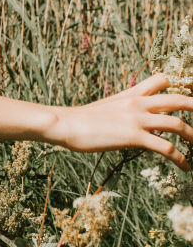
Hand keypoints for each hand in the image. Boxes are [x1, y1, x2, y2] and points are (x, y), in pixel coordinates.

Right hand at [50, 74, 191, 170]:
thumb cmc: (82, 119)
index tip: (189, 95)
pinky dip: (181, 158)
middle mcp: (138, 102)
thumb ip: (125, 107)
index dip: (180, 86)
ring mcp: (137, 119)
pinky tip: (186, 167)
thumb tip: (131, 115)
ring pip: (178, 123)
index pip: (163, 79)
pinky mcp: (134, 136)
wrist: (66, 123)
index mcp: (132, 93)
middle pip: (179, 99)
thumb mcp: (108, 106)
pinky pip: (166, 147)